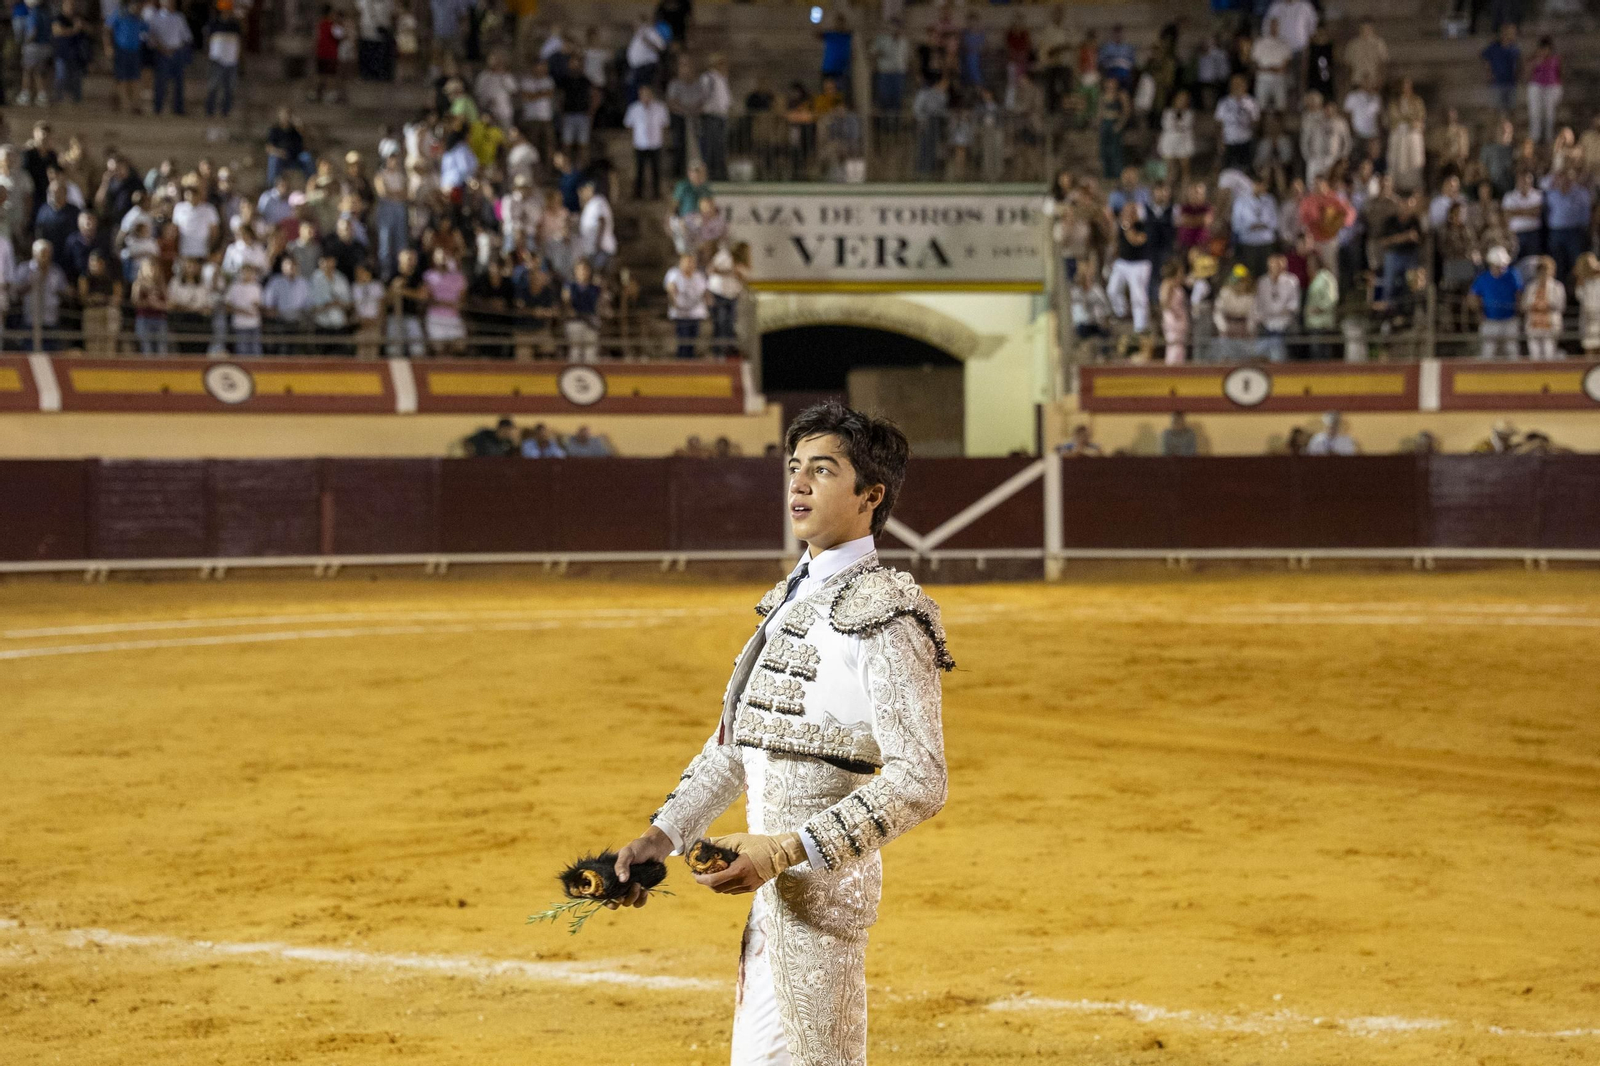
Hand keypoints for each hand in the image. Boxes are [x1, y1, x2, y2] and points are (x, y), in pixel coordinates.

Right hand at [607, 826, 672, 909]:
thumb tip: (622, 880)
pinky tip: (645, 890)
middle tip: (622, 896)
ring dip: (632, 896)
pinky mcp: (641, 891)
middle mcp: (618, 884)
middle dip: (618, 901)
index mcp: (610, 875)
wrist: (655, 848)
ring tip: (638, 884)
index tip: (612, 899)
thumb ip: (621, 865)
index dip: (605, 899)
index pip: (603, 892)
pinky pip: (639, 903)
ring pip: (627, 902)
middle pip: (614, 902)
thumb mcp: (627, 853)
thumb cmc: (638, 848)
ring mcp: (629, 888)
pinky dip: (641, 899)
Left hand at [692, 832, 806, 895]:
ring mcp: (749, 887)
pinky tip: (725, 874)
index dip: (701, 879)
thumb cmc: (760, 843)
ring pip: (725, 891)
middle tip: (701, 873)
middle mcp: (743, 882)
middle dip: (706, 882)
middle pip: (718, 889)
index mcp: (739, 871)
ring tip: (713, 872)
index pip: (714, 881)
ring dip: (716, 884)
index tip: (694, 873)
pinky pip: (734, 890)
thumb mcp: (738, 839)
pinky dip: (726, 884)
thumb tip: (703, 842)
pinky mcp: (752, 888)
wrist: (781, 852)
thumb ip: (719, 842)